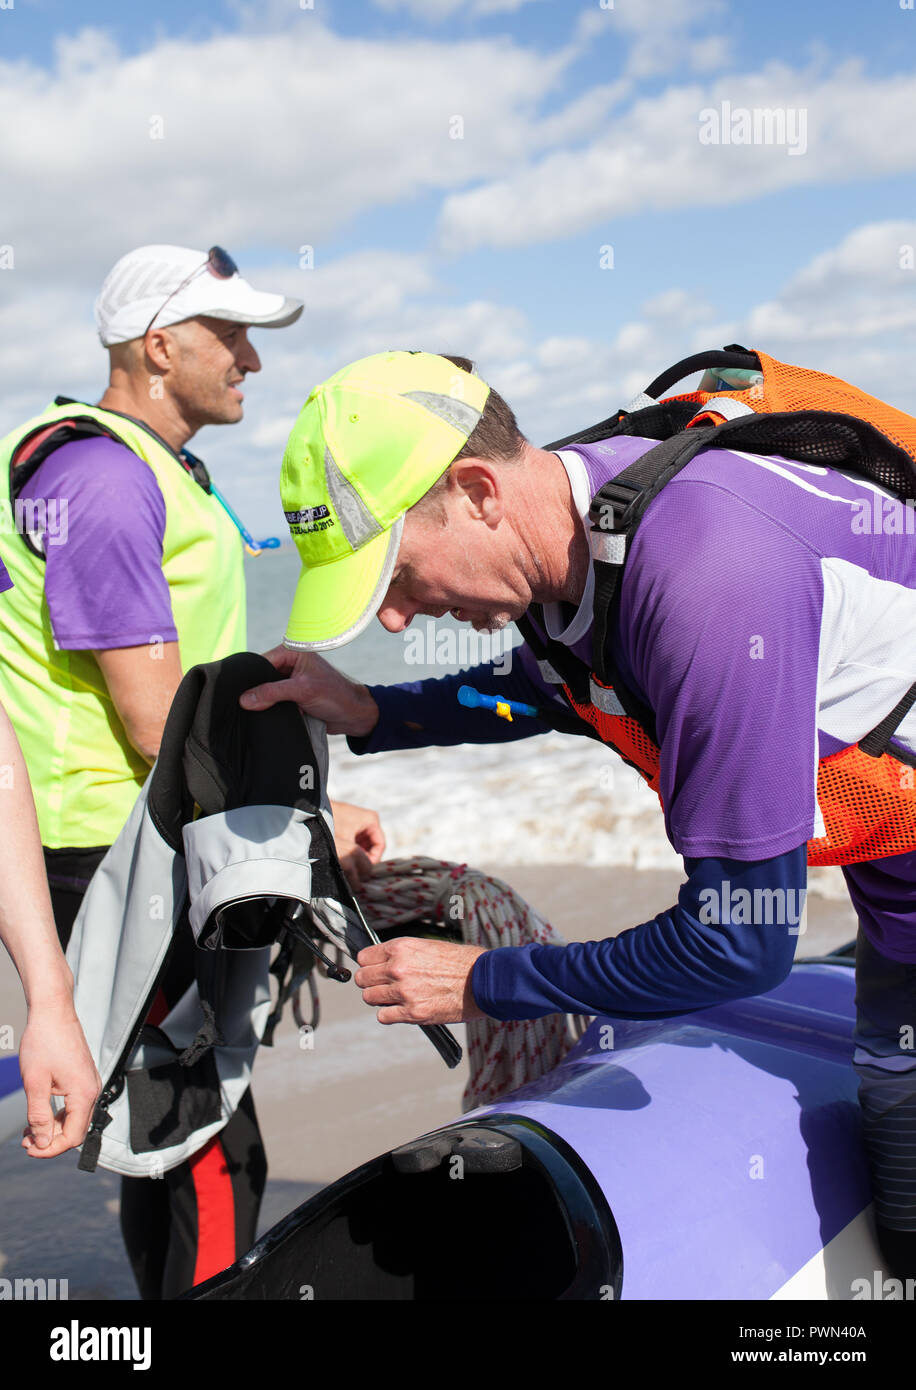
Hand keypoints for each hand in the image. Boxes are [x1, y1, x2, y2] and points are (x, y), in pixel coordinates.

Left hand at [18, 1006, 100, 1157]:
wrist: (53, 1012)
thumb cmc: (44, 1041)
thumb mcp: (35, 1083)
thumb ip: (39, 1116)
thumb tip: (42, 1142)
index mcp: (84, 1093)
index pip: (73, 1136)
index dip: (50, 1149)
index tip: (30, 1149)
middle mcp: (92, 1089)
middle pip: (75, 1129)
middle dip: (50, 1140)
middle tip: (25, 1141)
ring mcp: (89, 1082)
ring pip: (74, 1118)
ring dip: (52, 1127)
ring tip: (28, 1130)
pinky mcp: (83, 1077)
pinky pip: (74, 1104)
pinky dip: (57, 1114)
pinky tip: (40, 1113)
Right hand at [239, 645, 378, 736]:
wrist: (353, 716)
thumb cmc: (335, 695)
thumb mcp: (303, 690)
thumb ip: (273, 693)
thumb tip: (245, 699)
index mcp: (292, 653)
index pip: (261, 662)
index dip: (250, 677)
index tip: (239, 693)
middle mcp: (288, 665)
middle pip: (261, 678)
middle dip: (255, 691)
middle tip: (245, 705)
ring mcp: (289, 682)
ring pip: (265, 692)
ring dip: (263, 703)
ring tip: (255, 712)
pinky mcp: (290, 698)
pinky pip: (272, 703)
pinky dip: (269, 710)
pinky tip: (264, 717)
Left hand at [330, 799, 385, 892]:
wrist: (313, 808)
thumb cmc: (330, 821)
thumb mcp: (344, 842)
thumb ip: (355, 857)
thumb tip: (360, 876)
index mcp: (372, 820)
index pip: (380, 846)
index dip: (373, 860)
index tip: (363, 871)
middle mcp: (369, 821)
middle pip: (373, 846)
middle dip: (365, 859)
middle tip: (356, 872)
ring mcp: (360, 823)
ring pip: (365, 846)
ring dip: (358, 856)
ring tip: (350, 866)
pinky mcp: (351, 826)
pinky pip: (357, 842)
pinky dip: (353, 851)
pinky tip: (345, 858)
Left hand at [355, 938, 488, 1024]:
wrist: (484, 980)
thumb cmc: (462, 962)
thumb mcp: (428, 946)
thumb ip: (403, 955)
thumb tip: (384, 963)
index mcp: (401, 948)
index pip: (364, 957)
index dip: (368, 964)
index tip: (374, 969)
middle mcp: (398, 968)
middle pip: (363, 978)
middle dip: (370, 982)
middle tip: (383, 985)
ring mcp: (404, 991)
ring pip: (370, 997)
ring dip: (379, 998)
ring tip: (394, 997)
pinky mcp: (413, 1013)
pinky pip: (384, 1016)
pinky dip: (390, 1014)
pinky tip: (402, 1010)